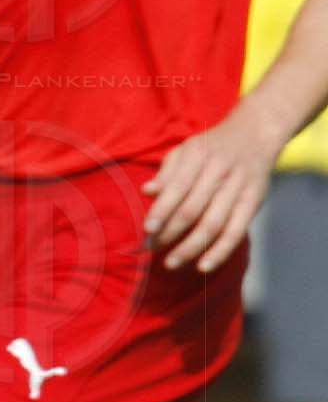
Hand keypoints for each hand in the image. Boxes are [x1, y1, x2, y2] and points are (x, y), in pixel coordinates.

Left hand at [143, 117, 276, 273]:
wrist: (255, 135)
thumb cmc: (210, 148)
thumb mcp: (185, 150)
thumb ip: (166, 172)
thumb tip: (147, 191)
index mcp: (199, 155)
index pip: (177, 188)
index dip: (161, 210)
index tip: (147, 229)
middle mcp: (220, 171)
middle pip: (193, 209)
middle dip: (170, 233)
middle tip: (151, 248)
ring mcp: (240, 187)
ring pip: (214, 224)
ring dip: (191, 248)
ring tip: (171, 263)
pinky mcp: (254, 201)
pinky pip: (237, 231)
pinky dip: (220, 251)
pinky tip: (203, 266)